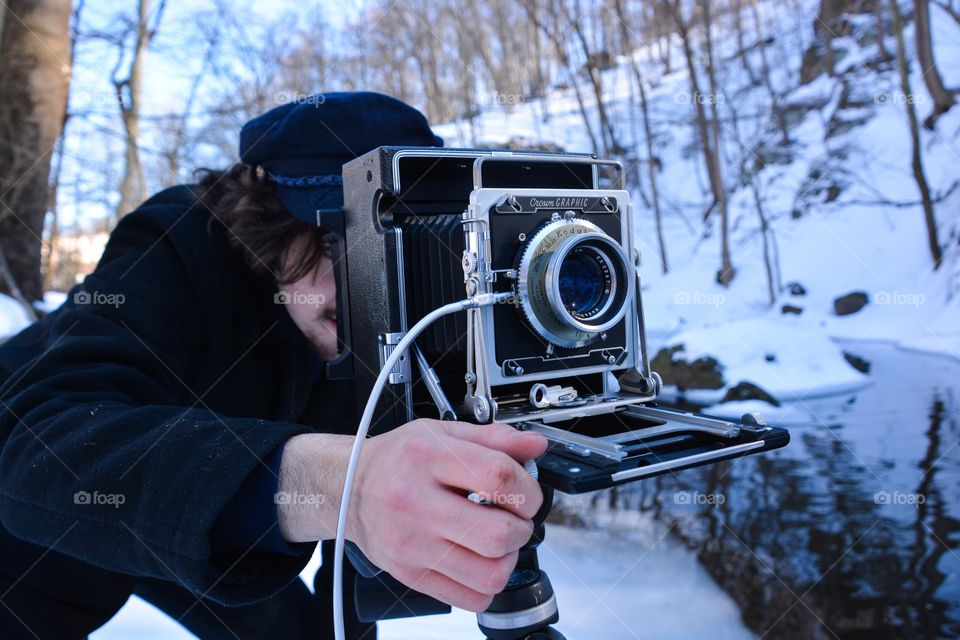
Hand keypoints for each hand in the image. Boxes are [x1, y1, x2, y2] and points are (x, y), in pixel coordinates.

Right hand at [350, 419, 546, 611]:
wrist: (348, 489)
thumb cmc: (397, 460)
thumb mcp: (442, 432)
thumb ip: (494, 438)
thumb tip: (536, 445)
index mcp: (427, 458)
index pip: (499, 477)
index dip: (528, 488)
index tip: (527, 492)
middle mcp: (415, 502)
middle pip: (499, 533)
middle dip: (522, 527)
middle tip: (515, 518)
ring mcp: (412, 544)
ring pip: (489, 574)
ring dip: (508, 558)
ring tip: (497, 540)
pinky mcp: (410, 575)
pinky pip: (471, 598)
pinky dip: (487, 584)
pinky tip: (478, 560)